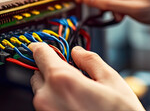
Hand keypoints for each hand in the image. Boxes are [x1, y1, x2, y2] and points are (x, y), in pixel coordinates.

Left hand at [30, 42, 144, 110]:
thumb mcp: (111, 81)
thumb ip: (90, 60)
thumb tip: (78, 52)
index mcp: (62, 80)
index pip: (40, 53)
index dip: (42, 46)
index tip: (43, 45)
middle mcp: (47, 98)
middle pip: (38, 73)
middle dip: (52, 71)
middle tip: (74, 75)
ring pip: (41, 92)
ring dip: (54, 88)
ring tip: (79, 95)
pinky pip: (47, 107)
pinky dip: (56, 103)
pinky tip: (76, 106)